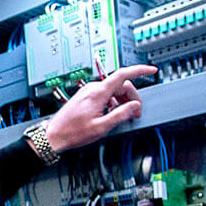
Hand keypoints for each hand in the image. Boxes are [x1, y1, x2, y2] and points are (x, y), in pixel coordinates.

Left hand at [44, 64, 158, 152]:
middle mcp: (93, 88)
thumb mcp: (101, 127)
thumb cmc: (73, 132)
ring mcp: (88, 91)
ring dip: (122, 101)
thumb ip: (120, 114)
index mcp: (98, 93)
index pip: (123, 74)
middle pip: (121, 85)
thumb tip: (135, 106)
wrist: (54, 135)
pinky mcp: (85, 96)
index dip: (139, 70)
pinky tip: (112, 114)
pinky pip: (105, 94)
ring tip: (123, 116)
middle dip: (132, 97)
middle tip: (135, 113)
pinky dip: (113, 102)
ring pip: (113, 90)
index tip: (151, 70)